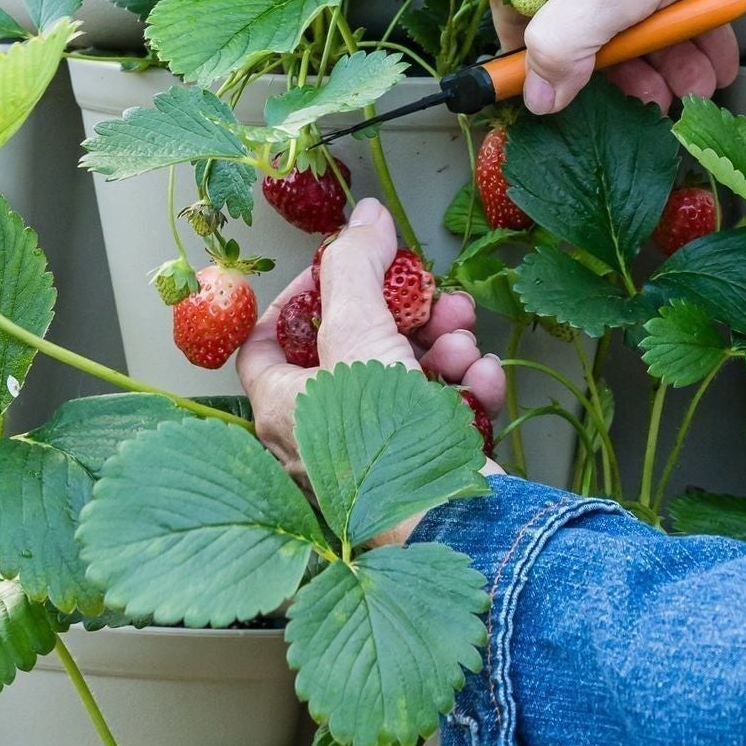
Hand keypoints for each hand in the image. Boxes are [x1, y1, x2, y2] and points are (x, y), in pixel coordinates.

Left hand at [237, 200, 506, 532]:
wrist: (457, 528)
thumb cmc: (387, 448)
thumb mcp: (362, 333)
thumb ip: (358, 267)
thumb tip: (364, 217)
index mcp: (278, 408)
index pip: (265, 339)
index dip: (304, 296)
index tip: (345, 271)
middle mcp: (315, 439)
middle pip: (350, 350)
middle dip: (401, 313)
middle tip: (427, 294)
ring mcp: (370, 460)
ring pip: (401, 379)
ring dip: (440, 345)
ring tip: (461, 336)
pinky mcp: (420, 474)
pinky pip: (435, 416)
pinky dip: (460, 390)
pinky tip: (479, 379)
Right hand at [497, 0, 745, 113]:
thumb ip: (564, 44)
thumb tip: (534, 93)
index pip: (515, 7)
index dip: (539, 61)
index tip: (565, 98)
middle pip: (581, 11)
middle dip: (625, 63)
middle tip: (656, 96)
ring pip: (629, 2)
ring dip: (664, 50)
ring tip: (698, 77)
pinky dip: (683, 17)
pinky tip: (712, 45)